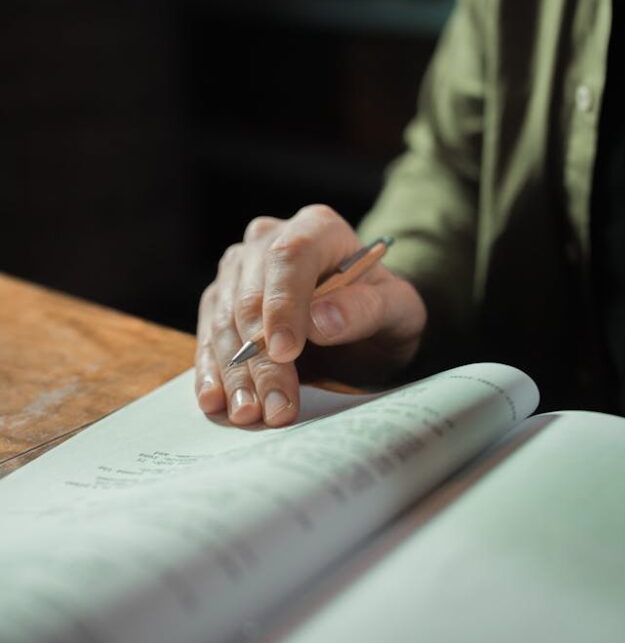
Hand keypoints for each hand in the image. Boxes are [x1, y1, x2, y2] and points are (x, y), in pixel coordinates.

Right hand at [194, 204, 426, 426]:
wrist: (362, 318)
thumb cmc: (382, 307)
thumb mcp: (398, 309)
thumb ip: (368, 308)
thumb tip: (321, 321)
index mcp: (316, 227)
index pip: (289, 257)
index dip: (284, 304)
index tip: (285, 351)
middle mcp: (268, 238)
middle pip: (252, 295)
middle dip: (261, 358)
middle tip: (276, 407)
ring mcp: (239, 268)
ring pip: (225, 320)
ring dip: (235, 373)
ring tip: (250, 414)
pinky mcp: (220, 299)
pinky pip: (208, 335)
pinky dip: (212, 372)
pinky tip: (216, 401)